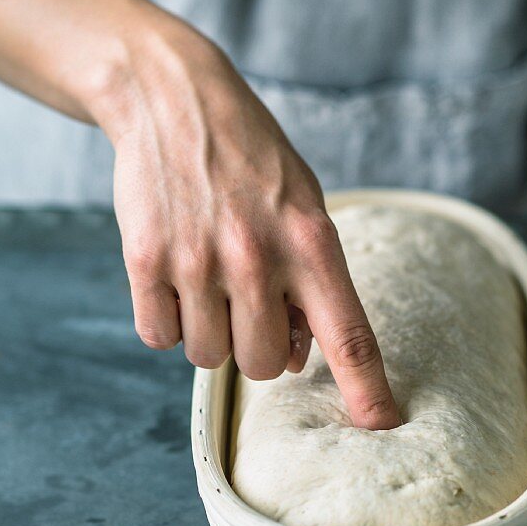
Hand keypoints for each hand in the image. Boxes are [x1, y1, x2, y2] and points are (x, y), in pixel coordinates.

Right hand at [102, 19, 400, 430]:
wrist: (173, 98)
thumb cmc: (252, 163)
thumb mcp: (304, 209)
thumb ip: (309, 285)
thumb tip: (294, 359)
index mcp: (312, 243)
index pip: (348, 335)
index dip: (366, 389)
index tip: (381, 427)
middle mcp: (257, 257)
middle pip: (260, 366)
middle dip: (256, 348)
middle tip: (246, 303)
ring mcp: (197, 261)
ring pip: (207, 357)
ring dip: (209, 334)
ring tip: (208, 280)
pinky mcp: (145, 260)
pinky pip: (158, 337)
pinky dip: (166, 322)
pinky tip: (173, 279)